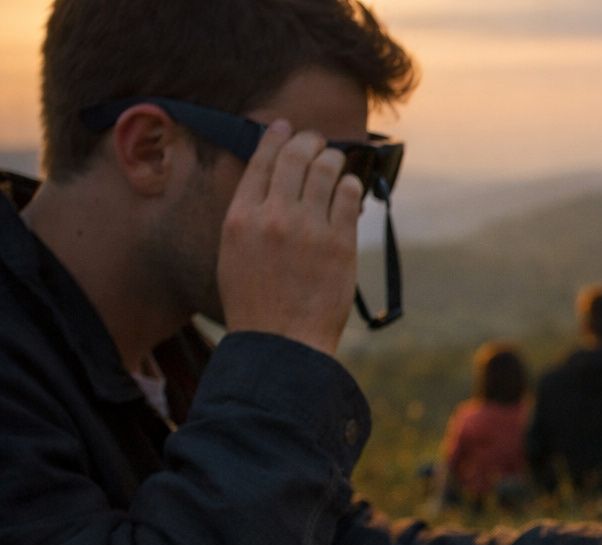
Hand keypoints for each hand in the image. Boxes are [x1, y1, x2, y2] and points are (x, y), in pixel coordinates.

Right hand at [218, 119, 363, 353]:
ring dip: (332, 159)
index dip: (275, 138)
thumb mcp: (233, 255)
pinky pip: (348, 196)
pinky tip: (349, 186)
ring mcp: (309, 228)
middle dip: (308, 141)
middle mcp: (273, 216)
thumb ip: (248, 218)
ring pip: (325, 170)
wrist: (282, 342)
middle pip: (295, 158)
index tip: (285, 127)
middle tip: (315, 141)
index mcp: (240, 218)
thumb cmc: (256, 305)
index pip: (261, 162)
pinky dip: (349, 185)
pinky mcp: (340, 243)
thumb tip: (269, 187)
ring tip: (335, 160)